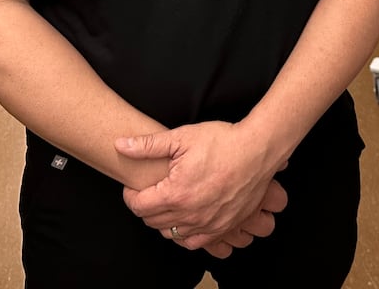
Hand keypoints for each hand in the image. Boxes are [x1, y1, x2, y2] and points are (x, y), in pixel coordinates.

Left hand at [115, 122, 282, 249]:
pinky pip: (194, 242)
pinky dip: (185, 234)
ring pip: (171, 234)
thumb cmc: (222, 141)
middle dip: (145, 207)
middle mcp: (189, 214)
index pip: (138, 206)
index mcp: (175, 194)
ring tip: (168, 203)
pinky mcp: (223, 227)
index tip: (134, 187)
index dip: (130, 196)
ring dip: (163, 221)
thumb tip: (120, 146)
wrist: (258, 150)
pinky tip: (186, 218)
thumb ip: (147, 145)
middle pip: (152, 221)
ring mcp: (207, 224)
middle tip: (150, 192)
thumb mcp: (182, 137)